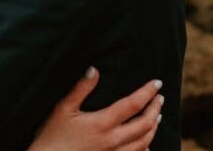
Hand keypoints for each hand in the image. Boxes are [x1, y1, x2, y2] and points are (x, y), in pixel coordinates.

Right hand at [28, 68, 162, 150]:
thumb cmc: (52, 135)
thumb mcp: (62, 108)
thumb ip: (79, 89)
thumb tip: (94, 69)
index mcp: (102, 123)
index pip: (133, 104)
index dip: (147, 92)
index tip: (157, 82)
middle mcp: (113, 140)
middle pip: (144, 124)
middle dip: (155, 109)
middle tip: (160, 98)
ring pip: (144, 142)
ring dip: (153, 128)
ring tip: (157, 116)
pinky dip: (145, 148)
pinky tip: (146, 144)